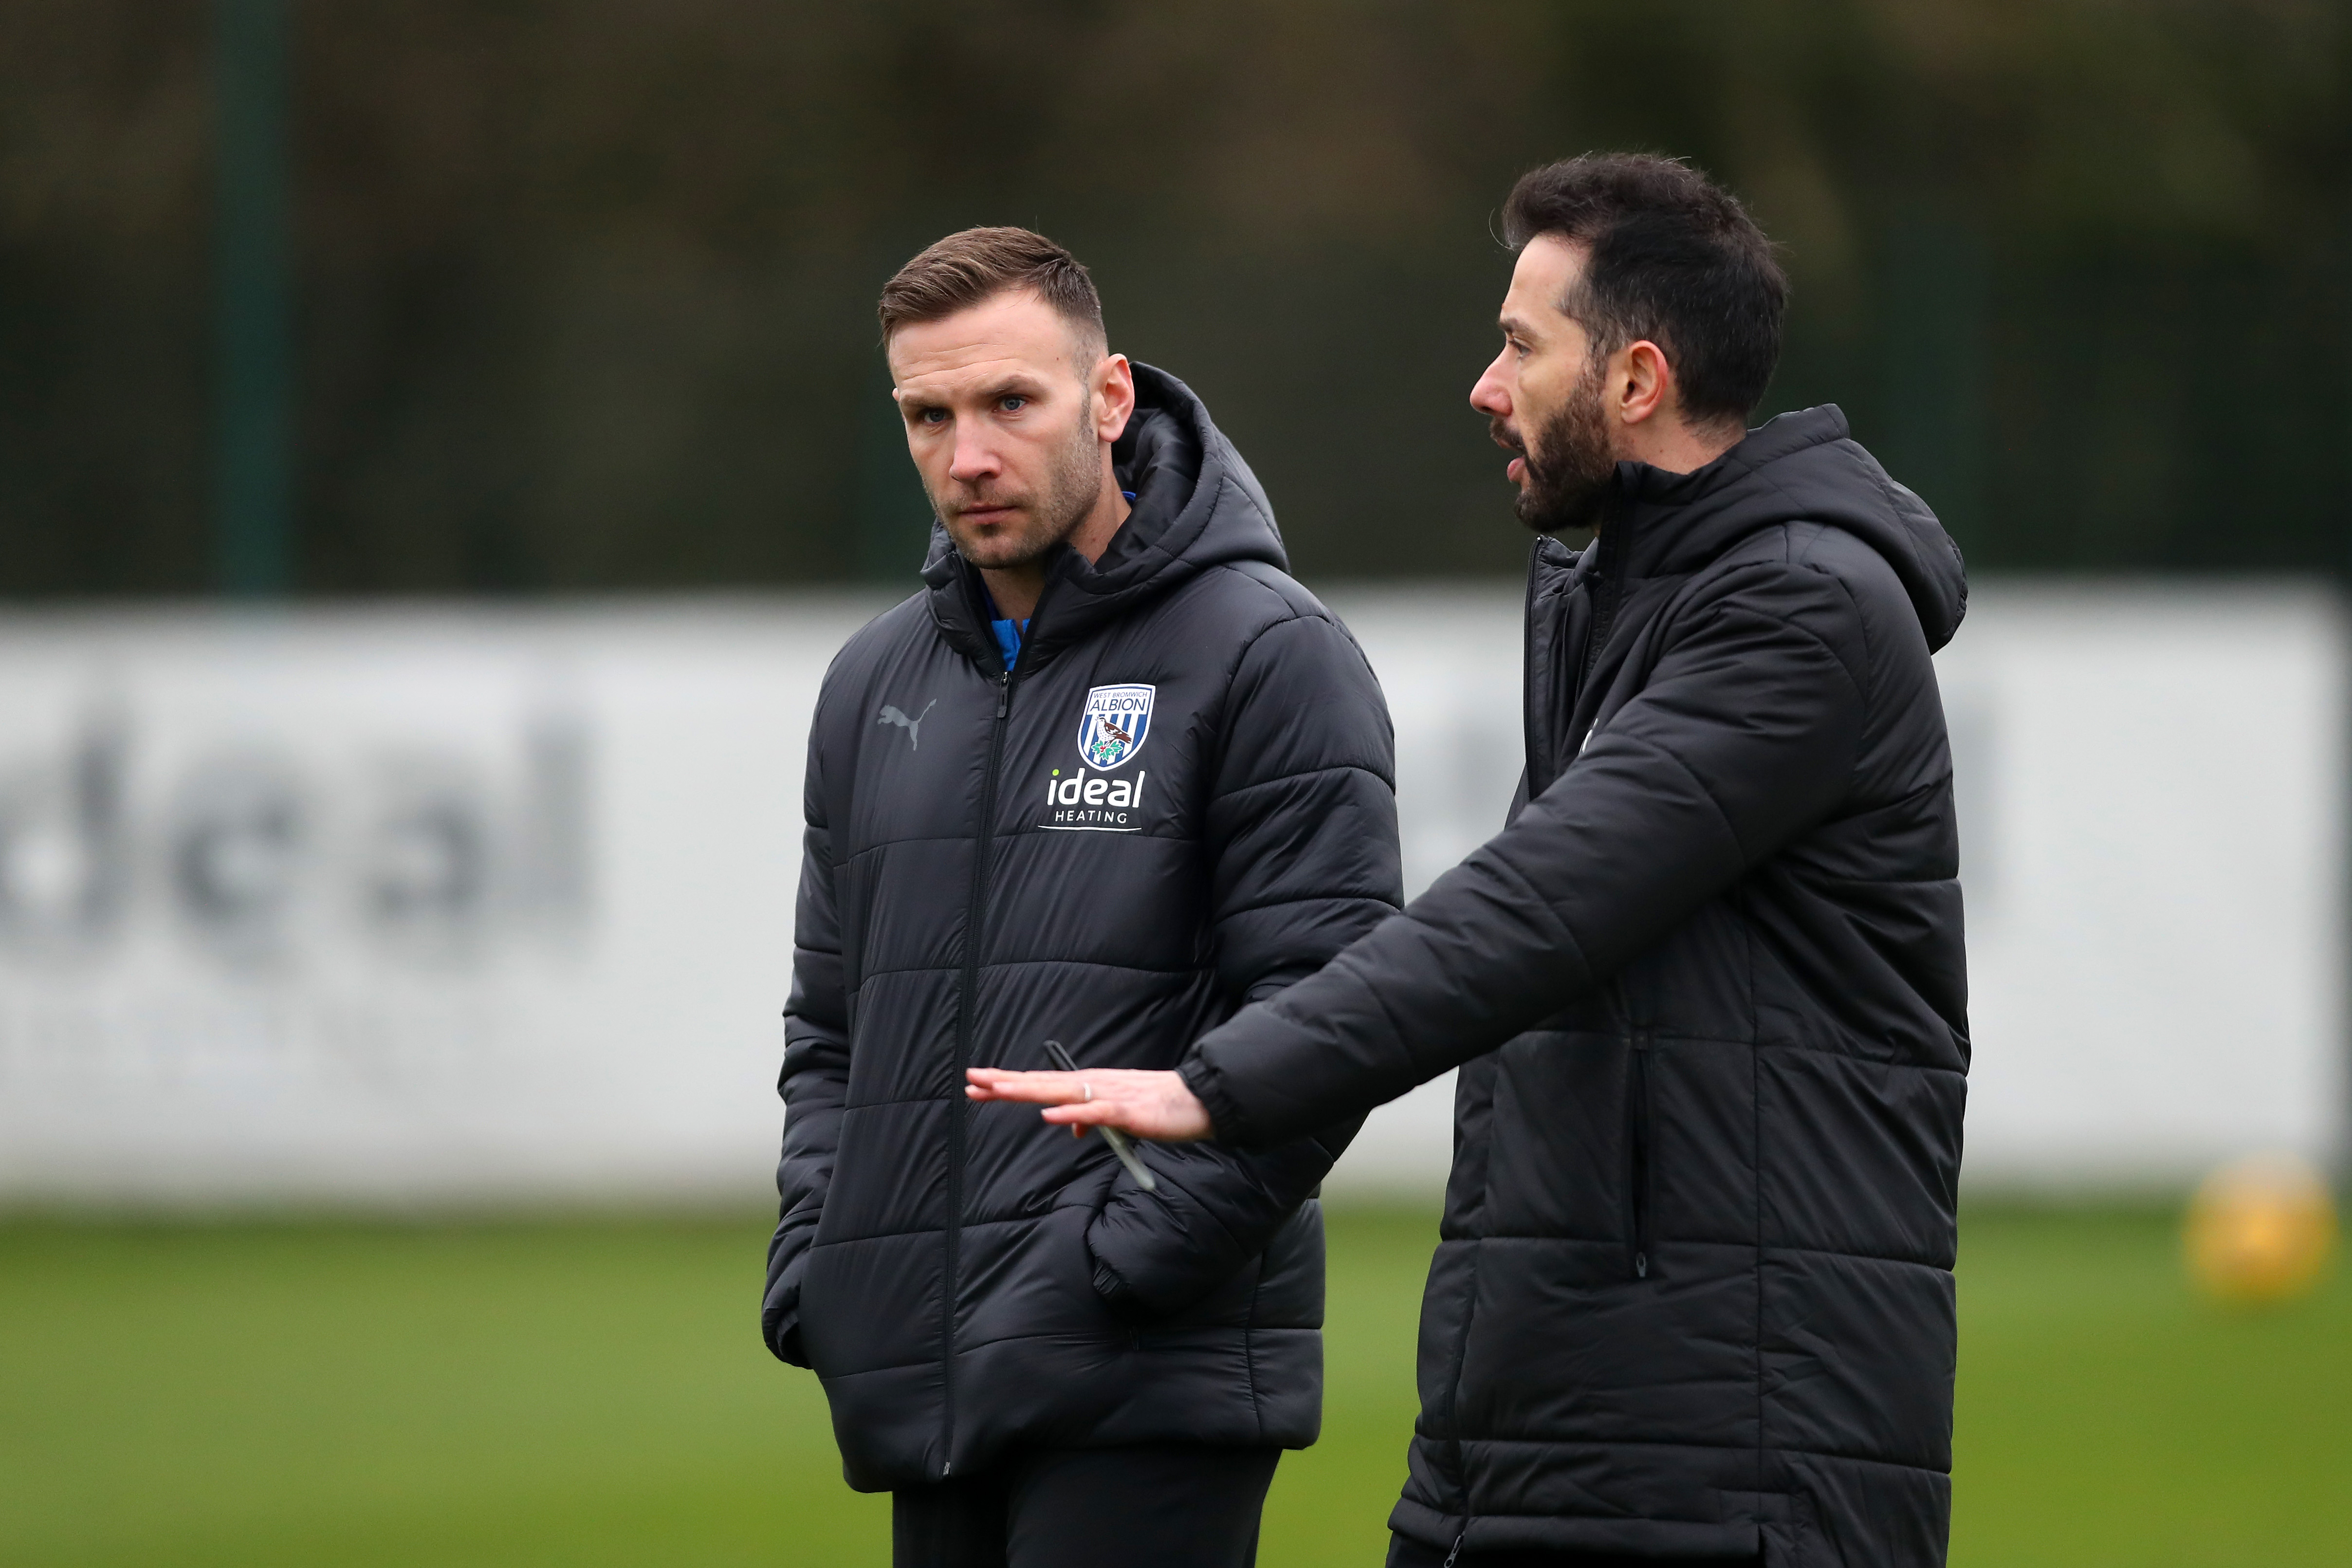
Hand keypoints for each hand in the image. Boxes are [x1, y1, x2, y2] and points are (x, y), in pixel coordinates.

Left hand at [964, 1067, 1213, 1142]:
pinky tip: (1049, 1116)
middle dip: (1005, 1082)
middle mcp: (1093, 1084)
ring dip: (1027, 1090)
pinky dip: (1071, 1114)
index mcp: (1088, 1085)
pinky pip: (1094, 1112)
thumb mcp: (1117, 1116)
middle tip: (971, 1079)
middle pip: (1042, 1084)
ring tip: (997, 1089)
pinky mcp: (1127, 1112)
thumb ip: (1090, 1119)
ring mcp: (1108, 1095)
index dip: (1009, 1083)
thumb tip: (1069, 1129)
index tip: (977, 1083)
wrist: (1198, 1101)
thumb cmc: (1158, 1106)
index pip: (1041, 1083)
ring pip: (1060, 1092)